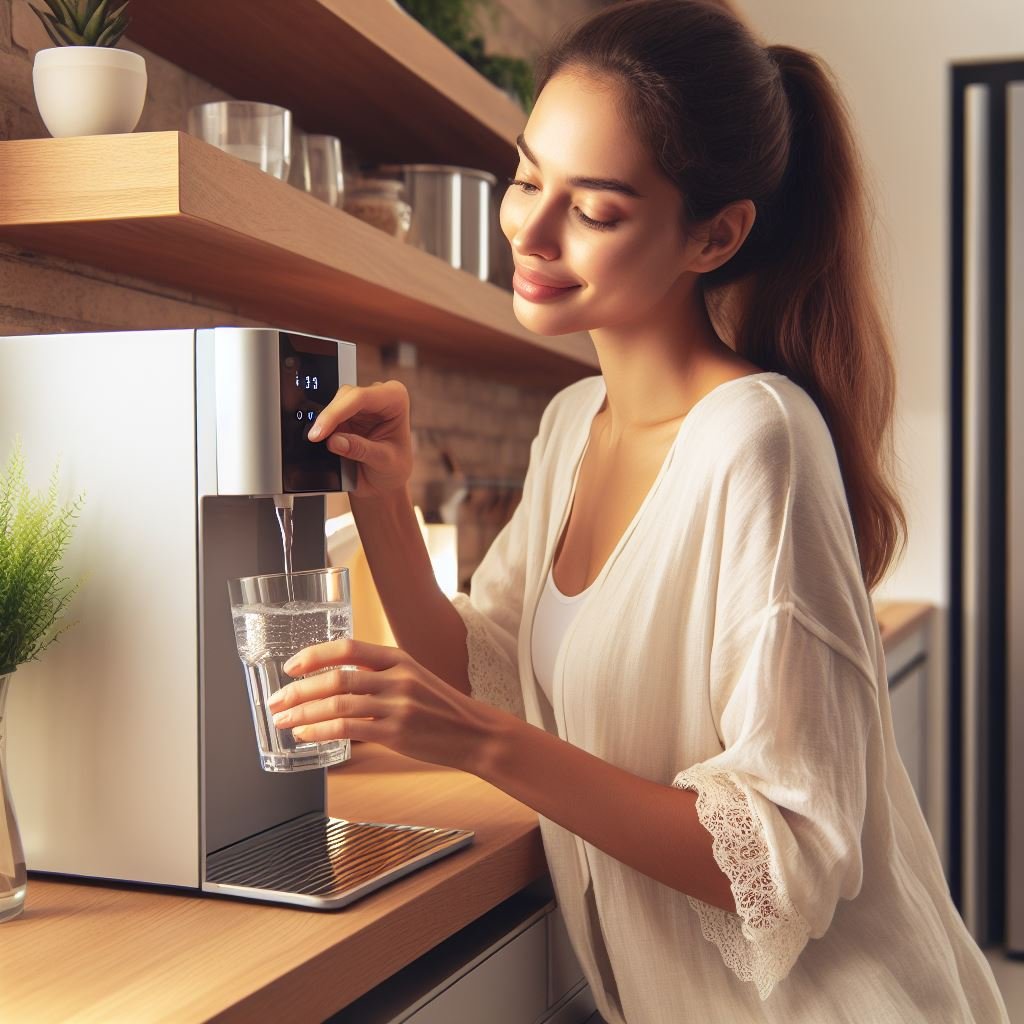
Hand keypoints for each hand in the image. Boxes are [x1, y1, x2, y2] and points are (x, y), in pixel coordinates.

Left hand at [266, 637, 497, 773]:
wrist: (474, 733)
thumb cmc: (441, 708)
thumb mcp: (414, 677)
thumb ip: (379, 674)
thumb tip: (336, 678)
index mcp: (398, 658)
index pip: (348, 647)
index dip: (314, 655)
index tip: (291, 666)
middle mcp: (396, 678)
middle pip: (336, 677)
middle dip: (298, 689)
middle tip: (276, 699)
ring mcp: (397, 706)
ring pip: (338, 704)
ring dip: (303, 713)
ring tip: (283, 720)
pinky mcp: (396, 733)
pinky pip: (348, 729)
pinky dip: (321, 731)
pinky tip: (306, 734)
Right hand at [307, 381, 412, 498]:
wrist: (387, 480)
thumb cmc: (394, 468)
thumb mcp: (383, 462)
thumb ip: (360, 449)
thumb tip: (333, 440)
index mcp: (395, 399)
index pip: (362, 397)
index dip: (337, 412)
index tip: (320, 432)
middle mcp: (379, 396)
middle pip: (346, 396)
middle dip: (328, 416)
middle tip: (314, 438)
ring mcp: (362, 404)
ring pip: (334, 402)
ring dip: (324, 421)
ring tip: (316, 440)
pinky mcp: (347, 413)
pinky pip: (329, 414)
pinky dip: (323, 426)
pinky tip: (319, 438)